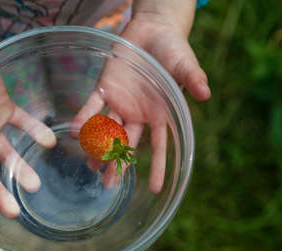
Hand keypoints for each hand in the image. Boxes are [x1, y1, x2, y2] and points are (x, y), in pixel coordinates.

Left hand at [71, 2, 209, 193]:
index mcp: (159, 113)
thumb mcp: (186, 64)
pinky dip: (84, 117)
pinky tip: (76, 131)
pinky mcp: (104, 88)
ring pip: (107, 130)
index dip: (159, 166)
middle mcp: (138, 113)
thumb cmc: (173, 49)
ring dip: (98, 147)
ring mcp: (120, 102)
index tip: (156, 189)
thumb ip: (193, 79)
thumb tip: (206, 94)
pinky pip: (93, 106)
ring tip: (90, 166)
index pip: (160, 145)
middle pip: (127, 143)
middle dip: (118, 164)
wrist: (151, 30)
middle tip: (108, 184)